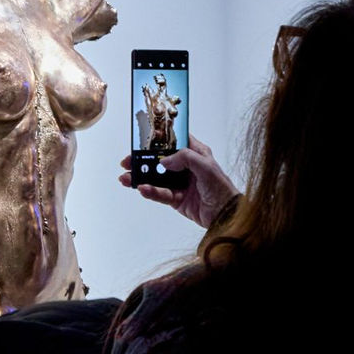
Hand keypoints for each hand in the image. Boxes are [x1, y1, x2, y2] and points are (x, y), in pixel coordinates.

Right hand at [119, 133, 238, 228]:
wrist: (226, 215)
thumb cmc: (222, 189)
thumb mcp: (206, 166)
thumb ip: (185, 158)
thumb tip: (164, 160)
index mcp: (196, 154)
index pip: (174, 141)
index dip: (159, 139)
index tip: (143, 138)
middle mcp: (186, 167)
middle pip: (160, 160)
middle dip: (143, 160)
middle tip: (128, 162)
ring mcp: (180, 183)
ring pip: (156, 178)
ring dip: (141, 178)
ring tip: (127, 178)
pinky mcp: (176, 198)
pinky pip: (159, 193)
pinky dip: (150, 192)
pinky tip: (142, 189)